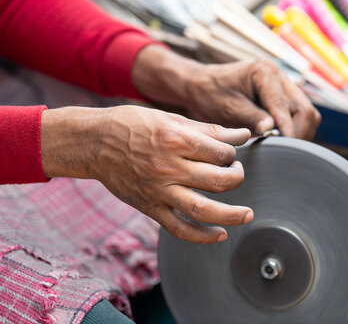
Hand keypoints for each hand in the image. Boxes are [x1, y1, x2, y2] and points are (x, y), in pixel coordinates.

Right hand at [41, 105, 252, 243]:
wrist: (93, 142)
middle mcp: (168, 167)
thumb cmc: (132, 125)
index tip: (230, 153)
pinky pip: (179, 228)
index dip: (233, 153)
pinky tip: (220, 234)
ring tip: (246, 214)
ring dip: (230, 215)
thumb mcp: (171, 119)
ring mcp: (158, 190)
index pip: (221, 153)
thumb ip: (209, 130)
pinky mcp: (149, 207)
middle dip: (237, 177)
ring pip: (202, 209)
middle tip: (237, 172)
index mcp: (175, 140)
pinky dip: (202, 236)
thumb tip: (242, 135)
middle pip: (218, 181)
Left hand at [132, 45, 320, 138]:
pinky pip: (298, 116)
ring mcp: (284, 86)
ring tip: (283, 149)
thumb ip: (251, 117)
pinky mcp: (284, 97)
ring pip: (306, 114)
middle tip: (285, 153)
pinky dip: (293, 130)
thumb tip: (272, 129)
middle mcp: (280, 76)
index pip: (284, 106)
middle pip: (304, 110)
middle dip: (297, 133)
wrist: (202, 85)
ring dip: (298, 133)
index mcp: (265, 72)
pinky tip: (280, 142)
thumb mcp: (228, 108)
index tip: (287, 149)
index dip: (287, 130)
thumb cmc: (211, 93)